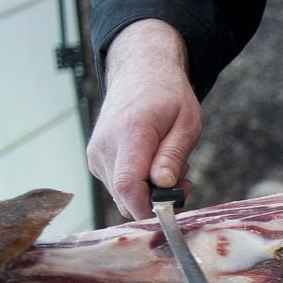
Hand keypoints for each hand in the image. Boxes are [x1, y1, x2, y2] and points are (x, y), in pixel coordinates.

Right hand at [86, 20, 202, 220]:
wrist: (140, 72)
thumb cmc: (168, 95)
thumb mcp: (187, 123)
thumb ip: (173, 156)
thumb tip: (163, 186)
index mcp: (129, 133)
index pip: (128, 185)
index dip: (148, 208)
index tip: (172, 210)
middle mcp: (105, 146)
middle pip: (125, 197)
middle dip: (157, 200)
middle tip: (183, 181)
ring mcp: (96, 154)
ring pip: (122, 195)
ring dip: (149, 192)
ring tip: (169, 165)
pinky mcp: (96, 159)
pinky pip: (118, 186)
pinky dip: (139, 184)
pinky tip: (153, 164)